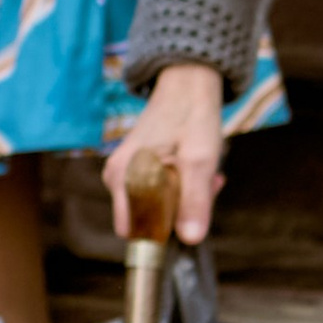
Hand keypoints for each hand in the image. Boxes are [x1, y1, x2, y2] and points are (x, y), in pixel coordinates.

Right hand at [104, 62, 224, 243]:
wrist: (187, 83)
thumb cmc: (191, 116)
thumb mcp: (200, 160)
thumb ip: (195, 201)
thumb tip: (191, 239)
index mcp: (122, 178)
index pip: (134, 231)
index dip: (164, 230)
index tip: (191, 211)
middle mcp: (116, 178)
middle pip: (146, 220)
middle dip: (180, 211)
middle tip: (206, 186)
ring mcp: (123, 173)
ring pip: (155, 208)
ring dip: (183, 199)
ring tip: (205, 175)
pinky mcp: (134, 169)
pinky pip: (156, 193)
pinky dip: (179, 187)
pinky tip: (194, 170)